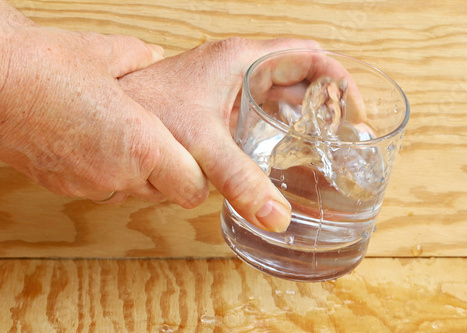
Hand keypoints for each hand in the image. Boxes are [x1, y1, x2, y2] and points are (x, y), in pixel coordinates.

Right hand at [0, 24, 207, 204]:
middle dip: (169, 173)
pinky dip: (104, 172)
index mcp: (142, 146)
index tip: (194, 160)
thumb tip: (153, 54)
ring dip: (136, 174)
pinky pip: (99, 188)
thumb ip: (140, 57)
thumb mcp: (105, 53)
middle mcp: (117, 175)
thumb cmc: (42, 64)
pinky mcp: (60, 186)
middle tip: (161, 143)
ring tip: (123, 138)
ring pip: (131, 192)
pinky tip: (92, 141)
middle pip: (164, 193)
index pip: (193, 188)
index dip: (197, 176)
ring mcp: (87, 185)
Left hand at [120, 38, 362, 231]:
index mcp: (243, 59)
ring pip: (281, 93)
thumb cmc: (149, 108)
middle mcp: (240, 67)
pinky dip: (278, 125)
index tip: (354, 109)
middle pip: (300, 75)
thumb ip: (241, 181)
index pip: (308, 54)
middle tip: (343, 133)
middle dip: (325, 101)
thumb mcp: (204, 146)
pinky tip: (284, 149)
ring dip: (303, 114)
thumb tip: (276, 216)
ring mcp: (229, 85)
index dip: (338, 78)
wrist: (112, 112)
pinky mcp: (219, 104)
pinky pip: (261, 109)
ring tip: (322, 142)